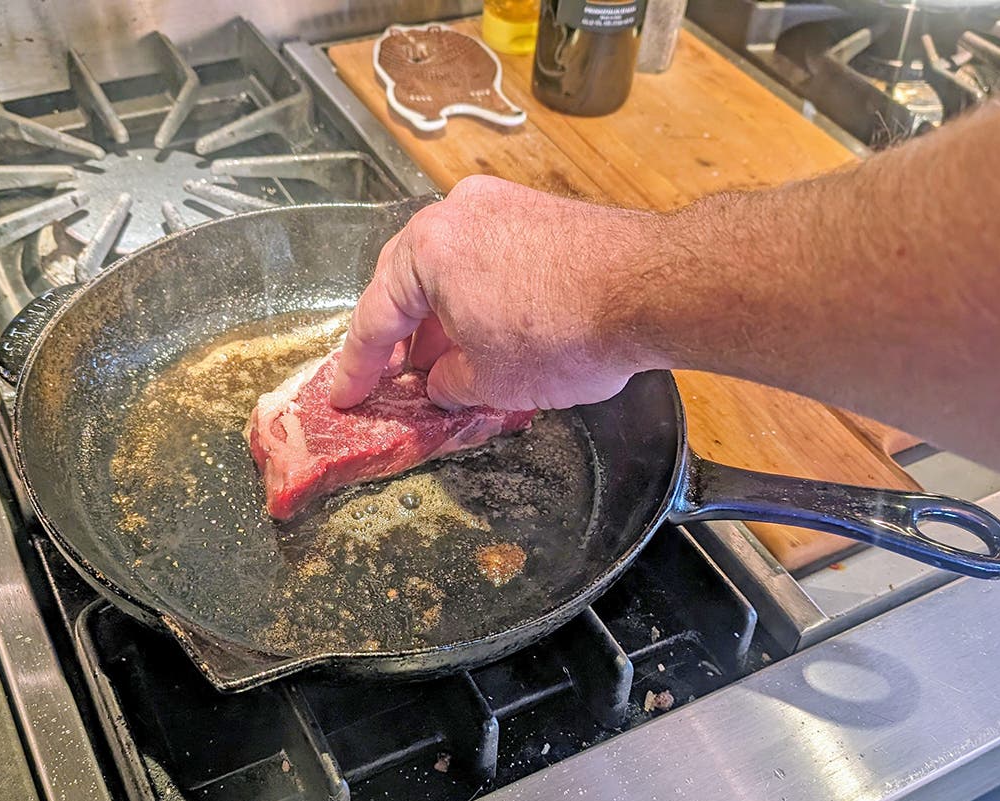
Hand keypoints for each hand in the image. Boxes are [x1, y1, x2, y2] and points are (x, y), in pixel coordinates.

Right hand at [329, 175, 661, 410]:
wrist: (653, 289)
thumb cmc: (564, 333)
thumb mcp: (490, 381)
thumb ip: (450, 383)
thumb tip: (443, 381)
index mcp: (427, 249)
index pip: (375, 317)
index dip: (358, 368)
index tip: (346, 396)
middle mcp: (457, 213)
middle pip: (408, 281)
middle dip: (400, 335)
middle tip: (392, 377)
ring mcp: (502, 205)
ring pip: (451, 268)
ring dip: (441, 317)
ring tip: (444, 365)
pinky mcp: (541, 213)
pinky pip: (489, 257)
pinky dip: (477, 296)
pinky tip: (489, 333)